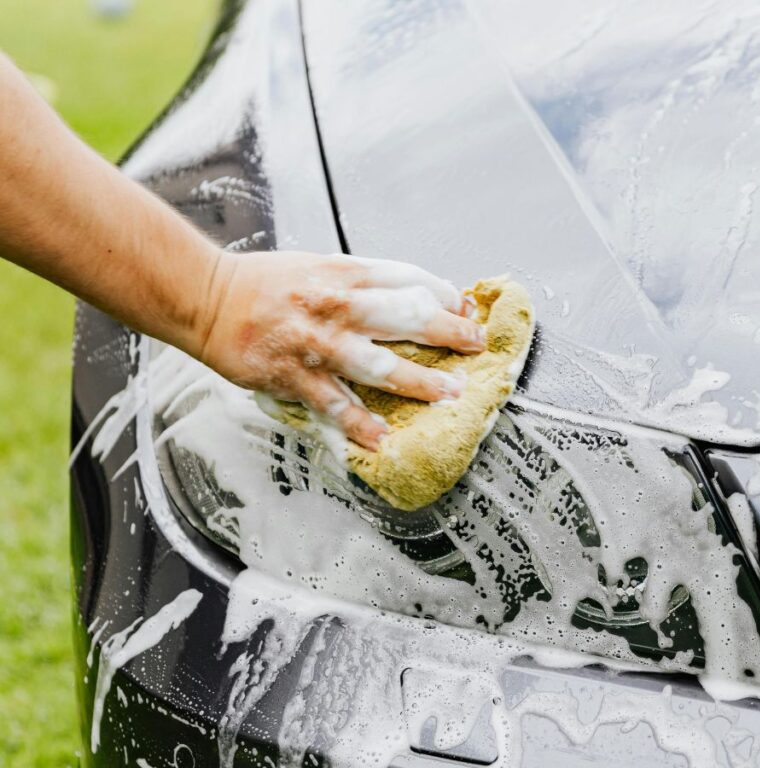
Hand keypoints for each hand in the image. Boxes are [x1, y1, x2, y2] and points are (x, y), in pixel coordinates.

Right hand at [195, 251, 485, 449]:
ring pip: (378, 364)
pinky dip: (359, 424)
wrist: (206, 296)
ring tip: (449, 396)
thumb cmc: (265, 283)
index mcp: (345, 273)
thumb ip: (364, 284)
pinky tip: (381, 438)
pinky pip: (333, 404)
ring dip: (418, 382)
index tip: (467, 311)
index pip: (408, 280)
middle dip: (448, 333)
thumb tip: (414, 299)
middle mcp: (335, 305)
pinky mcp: (293, 375)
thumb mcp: (320, 267)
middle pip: (405, 317)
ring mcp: (316, 342)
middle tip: (477, 347)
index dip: (444, 296)